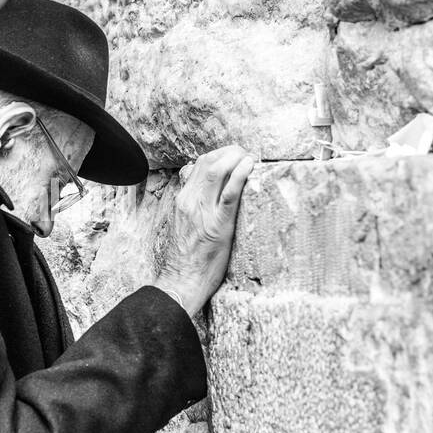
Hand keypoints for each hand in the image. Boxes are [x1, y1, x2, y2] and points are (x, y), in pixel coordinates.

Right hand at [154, 145, 253, 317]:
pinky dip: (240, 175)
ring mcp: (202, 212)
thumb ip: (192, 206)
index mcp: (182, 200)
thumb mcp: (184, 225)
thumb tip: (202, 193)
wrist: (181, 281)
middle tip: (246, 153)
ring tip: (250, 157)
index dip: (220, 154)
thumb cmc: (186, 258)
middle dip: (230, 151)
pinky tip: (250, 167)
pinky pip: (229, 194)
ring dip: (236, 158)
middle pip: (208, 161)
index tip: (235, 155)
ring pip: (216, 171)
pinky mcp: (218, 225)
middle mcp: (190, 201)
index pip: (199, 164)